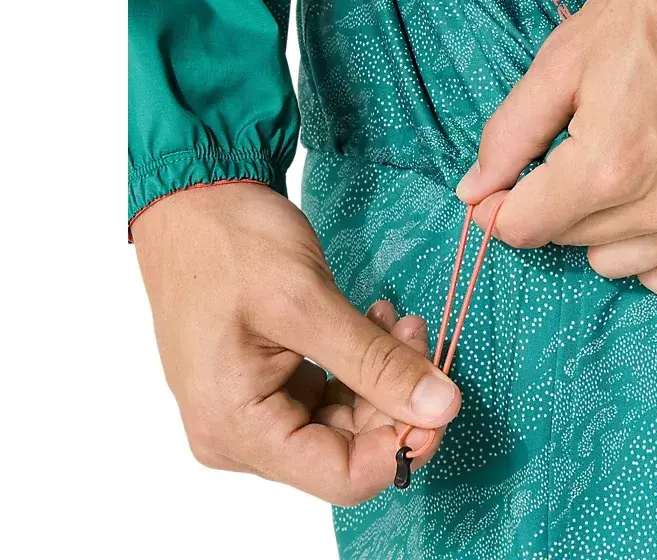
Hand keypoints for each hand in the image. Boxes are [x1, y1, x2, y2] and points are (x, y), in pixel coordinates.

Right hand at [132, 183, 459, 505]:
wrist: (192, 200)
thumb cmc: (230, 244)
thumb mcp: (308, 302)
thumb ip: (376, 364)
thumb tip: (442, 407)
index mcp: (237, 427)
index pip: (343, 477)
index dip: (402, 445)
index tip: (439, 396)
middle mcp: (239, 435)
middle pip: (348, 450)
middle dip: (396, 399)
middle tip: (417, 336)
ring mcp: (252, 411)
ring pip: (345, 421)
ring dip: (383, 376)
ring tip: (398, 321)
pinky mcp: (266, 385)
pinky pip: (328, 394)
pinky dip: (361, 364)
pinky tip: (376, 323)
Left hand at [456, 0, 656, 312]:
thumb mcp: (565, 56)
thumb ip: (511, 133)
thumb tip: (472, 192)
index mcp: (605, 166)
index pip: (521, 226)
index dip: (500, 203)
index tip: (508, 177)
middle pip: (566, 241)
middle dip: (552, 203)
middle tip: (574, 148)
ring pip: (617, 264)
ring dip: (601, 229)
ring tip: (620, 171)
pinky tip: (653, 226)